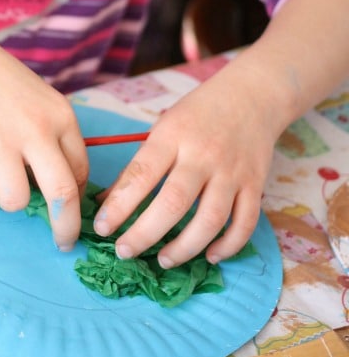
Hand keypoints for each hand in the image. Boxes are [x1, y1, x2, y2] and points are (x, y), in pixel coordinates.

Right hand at [0, 27, 88, 251]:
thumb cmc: (5, 85)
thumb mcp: (44, 103)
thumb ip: (56, 140)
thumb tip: (66, 190)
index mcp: (62, 118)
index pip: (80, 172)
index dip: (77, 199)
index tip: (73, 214)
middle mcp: (37, 130)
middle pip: (61, 194)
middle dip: (65, 227)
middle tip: (63, 242)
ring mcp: (2, 140)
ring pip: (14, 200)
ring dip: (8, 196)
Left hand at [93, 63, 278, 266]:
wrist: (251, 95)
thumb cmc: (198, 114)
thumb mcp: (164, 128)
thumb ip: (141, 165)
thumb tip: (108, 203)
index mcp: (173, 136)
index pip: (141, 175)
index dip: (119, 206)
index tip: (101, 228)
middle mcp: (203, 155)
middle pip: (173, 203)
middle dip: (145, 234)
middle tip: (125, 252)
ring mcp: (232, 171)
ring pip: (210, 219)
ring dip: (184, 248)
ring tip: (163, 260)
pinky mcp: (255, 184)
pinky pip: (244, 223)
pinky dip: (228, 246)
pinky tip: (210, 255)